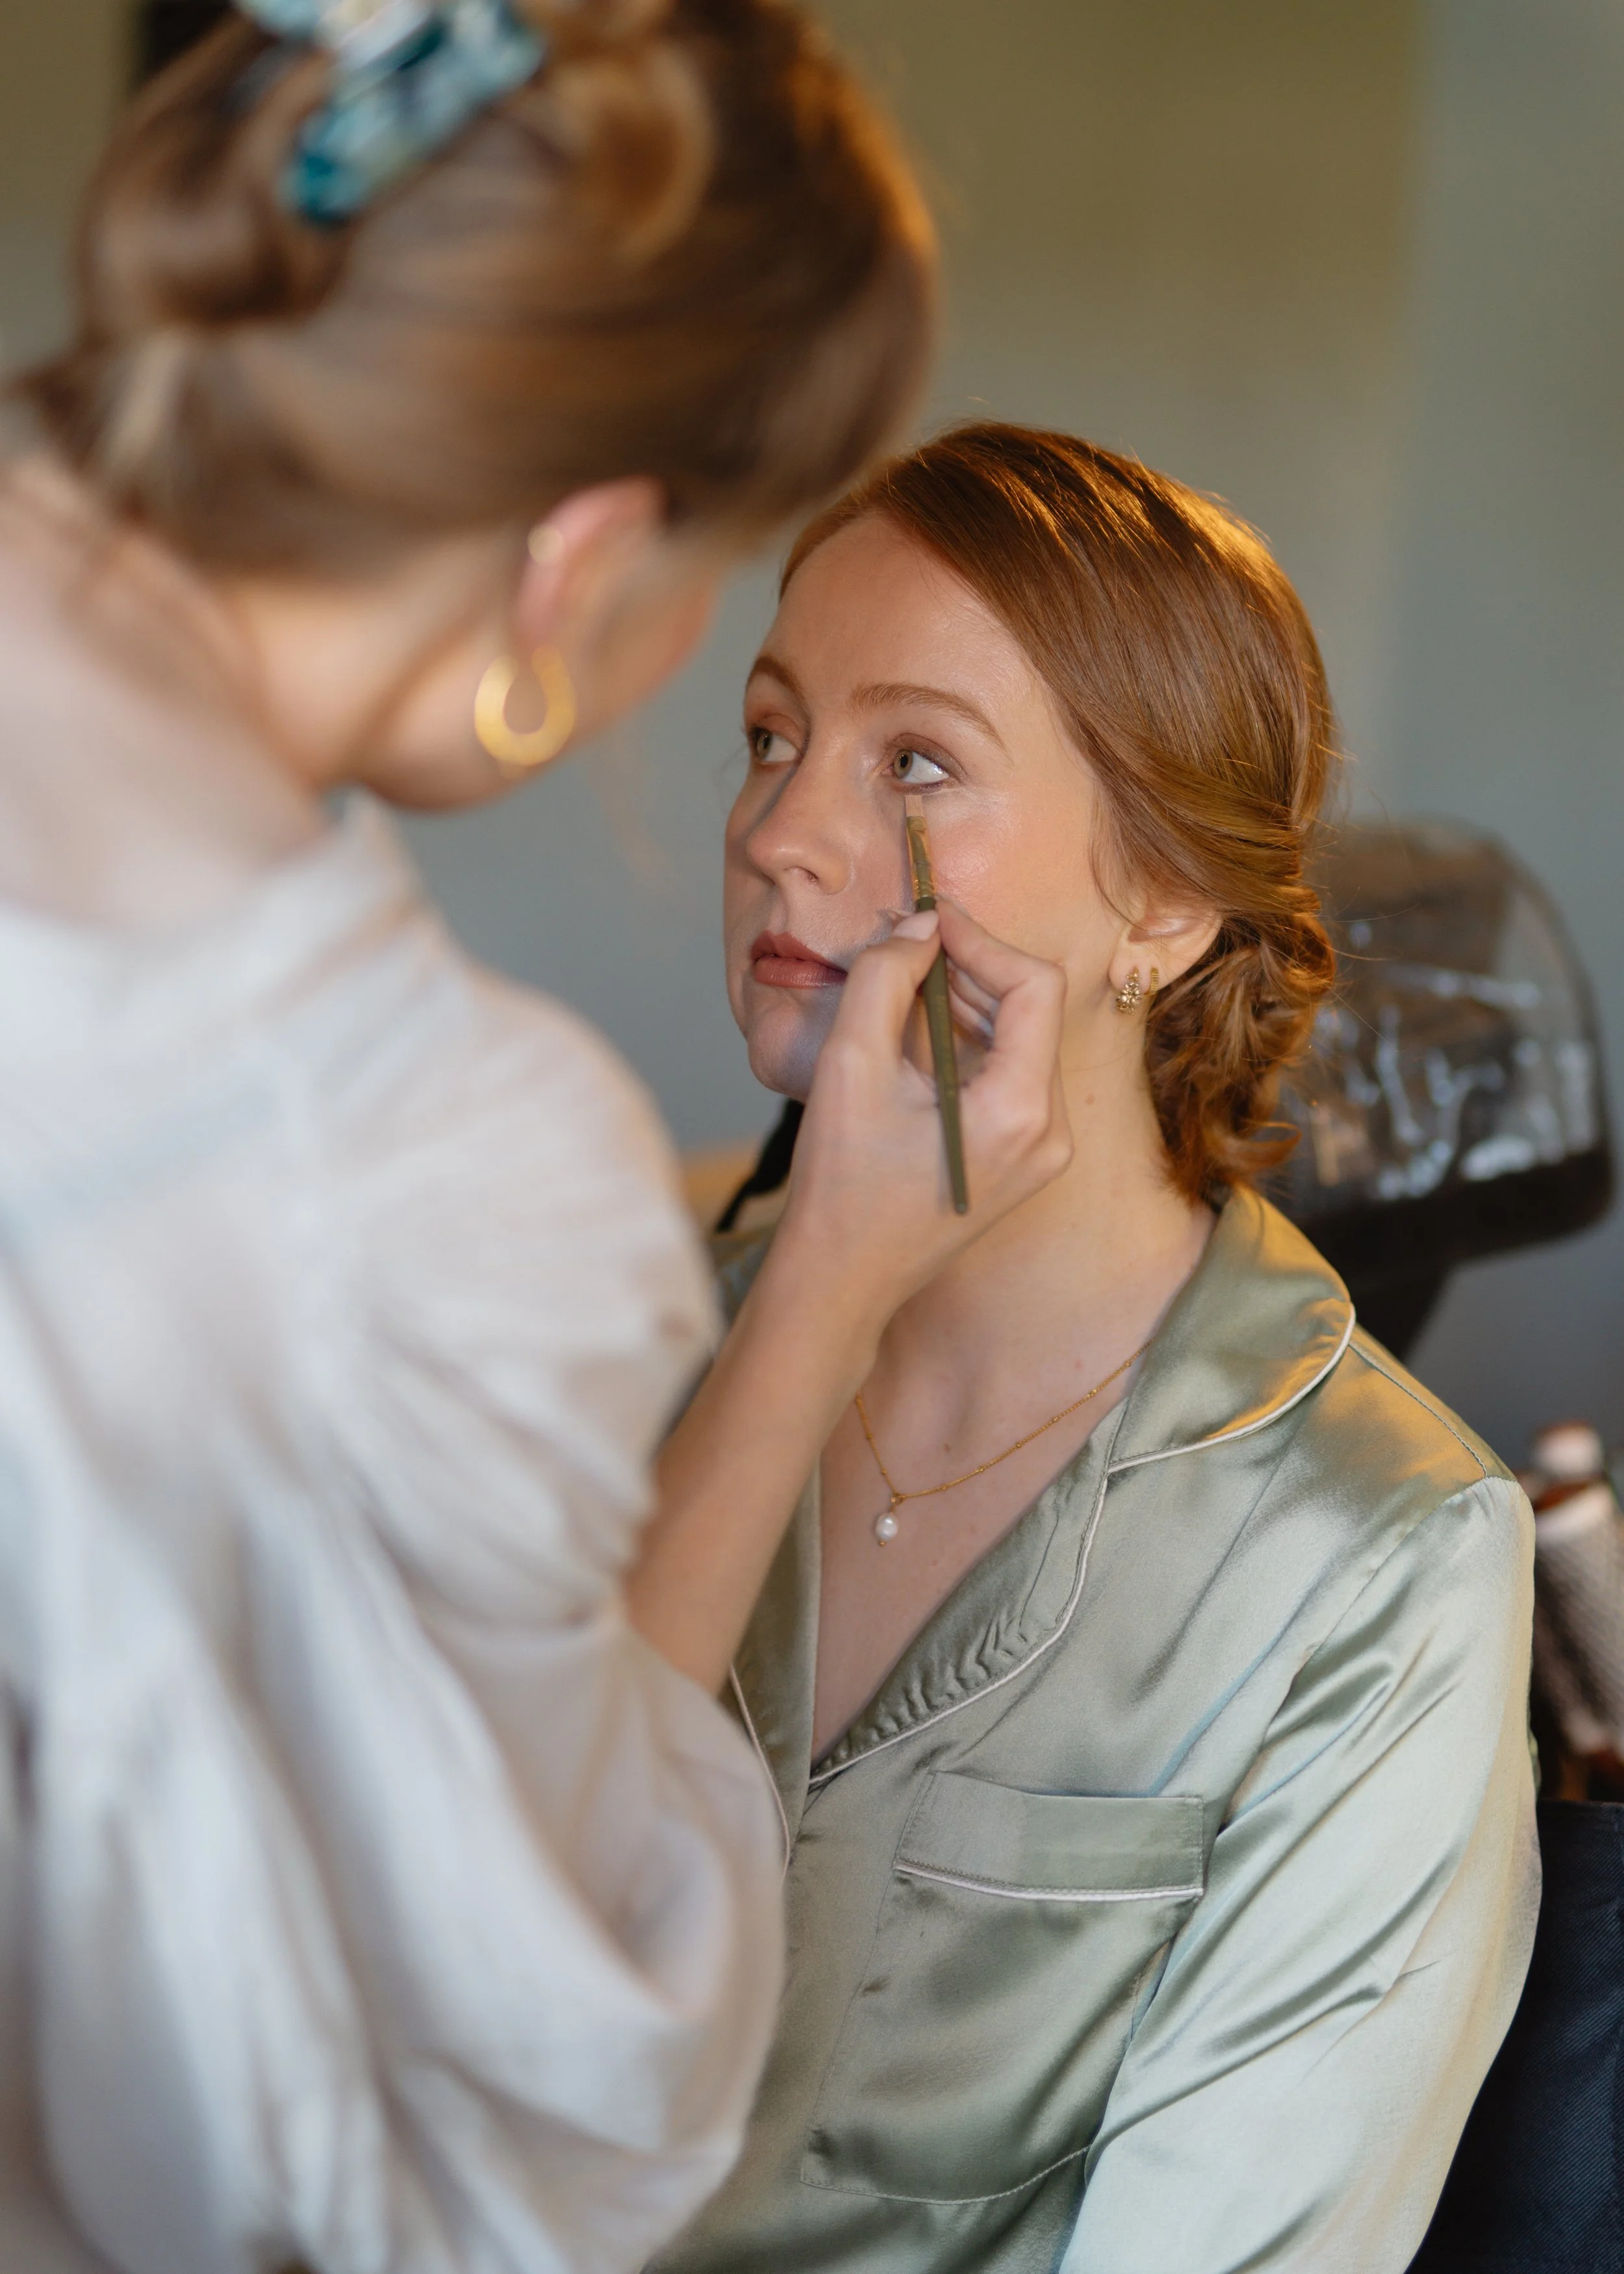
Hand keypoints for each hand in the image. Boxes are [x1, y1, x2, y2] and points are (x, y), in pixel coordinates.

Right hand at [774, 898, 1071, 1324]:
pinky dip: (969, 1040)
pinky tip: (918, 1028)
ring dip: (967, 1001)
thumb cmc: (840, 1184)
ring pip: (1022, 1039)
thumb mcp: (849, 1065)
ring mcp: (1042, 1150)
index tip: (928, 921)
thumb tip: (922, 923)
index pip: (1036, 986)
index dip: (983, 940)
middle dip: (972, 967)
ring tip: (905, 980)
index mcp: (1022, 1112)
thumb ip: (885, 978)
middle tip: (908, 942)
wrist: (841, 1279)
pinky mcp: (1023, 1159)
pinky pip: (1011, 1074)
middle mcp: (1052, 1133)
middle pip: (1034, 1011)